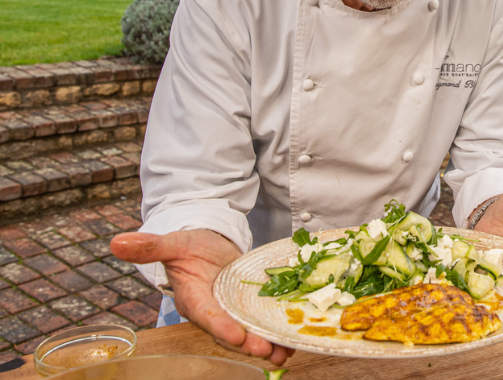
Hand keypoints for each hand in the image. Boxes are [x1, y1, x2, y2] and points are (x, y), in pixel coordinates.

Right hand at [111, 230, 293, 365]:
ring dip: (266, 343)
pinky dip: (277, 332)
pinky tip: (293, 340)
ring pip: (248, 332)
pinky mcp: (247, 308)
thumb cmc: (189, 244)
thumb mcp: (173, 242)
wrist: (206, 243)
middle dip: (248, 342)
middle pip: (230, 330)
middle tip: (268, 350)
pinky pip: (261, 323)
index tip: (236, 335)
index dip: (220, 325)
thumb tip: (117, 243)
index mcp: (193, 296)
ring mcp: (231, 311)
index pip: (205, 313)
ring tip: (285, 352)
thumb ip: (150, 246)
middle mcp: (213, 310)